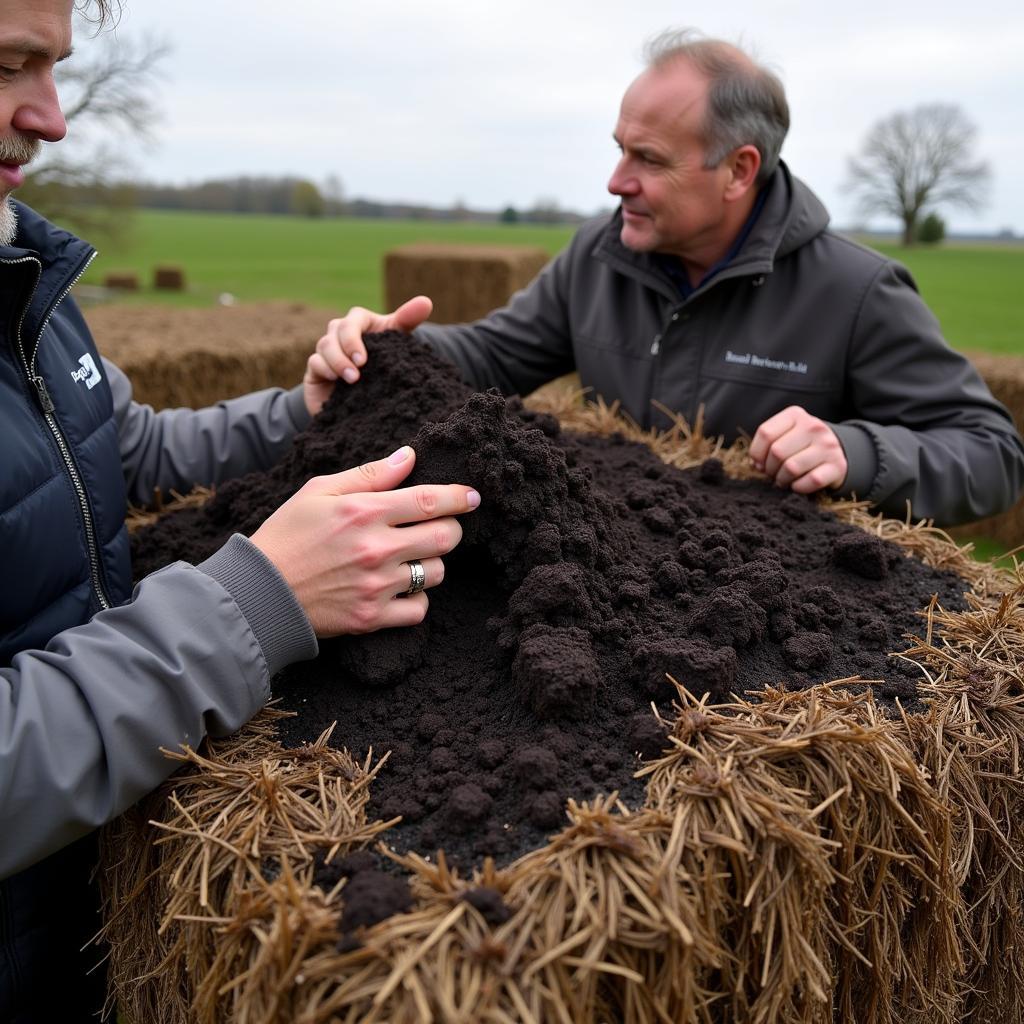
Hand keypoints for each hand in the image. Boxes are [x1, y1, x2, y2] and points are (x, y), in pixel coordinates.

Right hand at [250, 445, 478, 635]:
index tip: (472, 497)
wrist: (258, 593)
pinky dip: (417, 598)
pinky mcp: (372, 616)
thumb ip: (369, 474)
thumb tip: (409, 456)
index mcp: (364, 511)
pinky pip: (419, 608)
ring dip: (431, 563)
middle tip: (440, 528)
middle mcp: (376, 548)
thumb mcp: (319, 491)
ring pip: (435, 572)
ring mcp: (376, 585)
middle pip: (445, 537)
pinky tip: (402, 588)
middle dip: (451, 529)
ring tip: (410, 558)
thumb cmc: (287, 535)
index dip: (459, 497)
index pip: (430, 500)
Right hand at [302, 295, 433, 414]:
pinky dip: (324, 368)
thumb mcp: (396, 341)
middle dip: (347, 347)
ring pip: (324, 345)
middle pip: (336, 328)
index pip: (353, 319)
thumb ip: (408, 321)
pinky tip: (336, 380)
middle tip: (360, 367)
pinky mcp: (317, 369)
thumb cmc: (384, 362)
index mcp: (360, 324)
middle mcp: (341, 334)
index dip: (355, 335)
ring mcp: (327, 350)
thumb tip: (426, 302)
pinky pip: (315, 362)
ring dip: (337, 361)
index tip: (364, 358)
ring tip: (352, 379)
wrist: (370, 395)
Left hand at [749, 405, 847, 493]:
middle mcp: (814, 427)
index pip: (766, 433)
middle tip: (773, 473)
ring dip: (782, 479)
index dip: (756, 453)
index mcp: (795, 415)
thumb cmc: (801, 445)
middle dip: (769, 469)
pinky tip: (798, 484)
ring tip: (784, 479)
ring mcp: (828, 446)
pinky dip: (799, 487)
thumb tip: (756, 464)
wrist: (835, 451)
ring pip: (792, 468)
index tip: (759, 462)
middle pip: (777, 452)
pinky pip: (811, 481)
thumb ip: (767, 445)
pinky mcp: (838, 465)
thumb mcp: (784, 435)